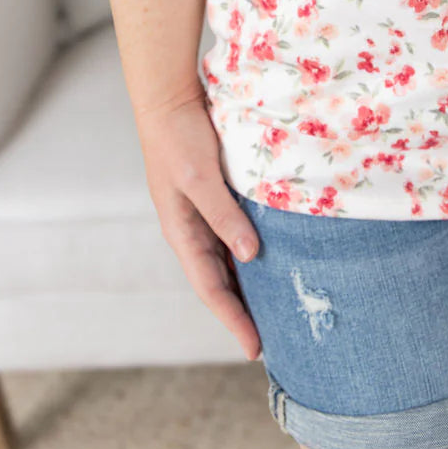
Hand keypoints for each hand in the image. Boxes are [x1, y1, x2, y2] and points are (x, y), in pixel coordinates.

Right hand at [135, 87, 262, 360]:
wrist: (169, 99)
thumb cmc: (180, 137)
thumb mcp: (200, 178)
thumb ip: (224, 215)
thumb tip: (250, 256)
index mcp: (182, 233)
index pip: (211, 289)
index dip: (233, 319)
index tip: (256, 349)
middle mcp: (193, 230)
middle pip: (221, 282)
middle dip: (243, 311)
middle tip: (275, 338)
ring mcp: (203, 214)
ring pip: (229, 261)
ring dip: (250, 284)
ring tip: (278, 306)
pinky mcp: (217, 196)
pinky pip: (235, 234)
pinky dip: (252, 252)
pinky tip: (274, 257)